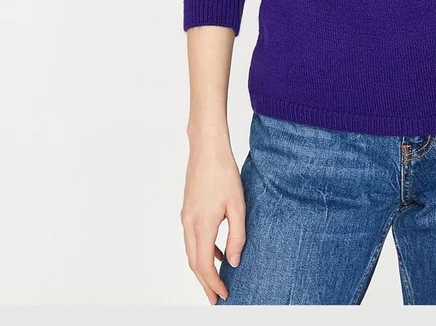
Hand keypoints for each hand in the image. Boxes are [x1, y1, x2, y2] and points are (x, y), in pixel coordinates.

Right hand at [180, 138, 245, 303]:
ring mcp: (186, 217)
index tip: (224, 295)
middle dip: (205, 283)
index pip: (205, 265)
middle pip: (194, 263)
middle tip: (216, 299)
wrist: (207, 148)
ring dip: (202, 269)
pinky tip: (217, 252)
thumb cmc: (224, 173)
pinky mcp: (188, 210)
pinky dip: (202, 251)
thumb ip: (237, 236)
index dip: (214, 284)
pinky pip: (193, 238)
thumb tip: (234, 262)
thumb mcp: (238, 205)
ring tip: (216, 281)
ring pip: (191, 252)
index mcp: (202, 225)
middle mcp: (189, 224)